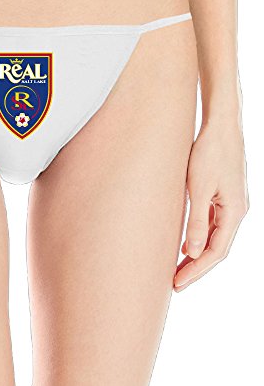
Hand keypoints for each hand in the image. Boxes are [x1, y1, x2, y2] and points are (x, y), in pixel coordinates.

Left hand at [174, 120, 248, 291]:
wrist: (220, 126)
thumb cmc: (208, 153)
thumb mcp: (198, 188)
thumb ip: (196, 221)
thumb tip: (193, 252)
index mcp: (234, 212)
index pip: (216, 252)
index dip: (196, 270)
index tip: (177, 283)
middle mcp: (236, 211)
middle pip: (216, 248)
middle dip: (195, 266)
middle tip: (174, 283)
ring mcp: (229, 203)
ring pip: (213, 236)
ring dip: (196, 252)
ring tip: (176, 267)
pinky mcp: (221, 195)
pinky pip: (211, 223)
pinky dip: (197, 235)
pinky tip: (184, 241)